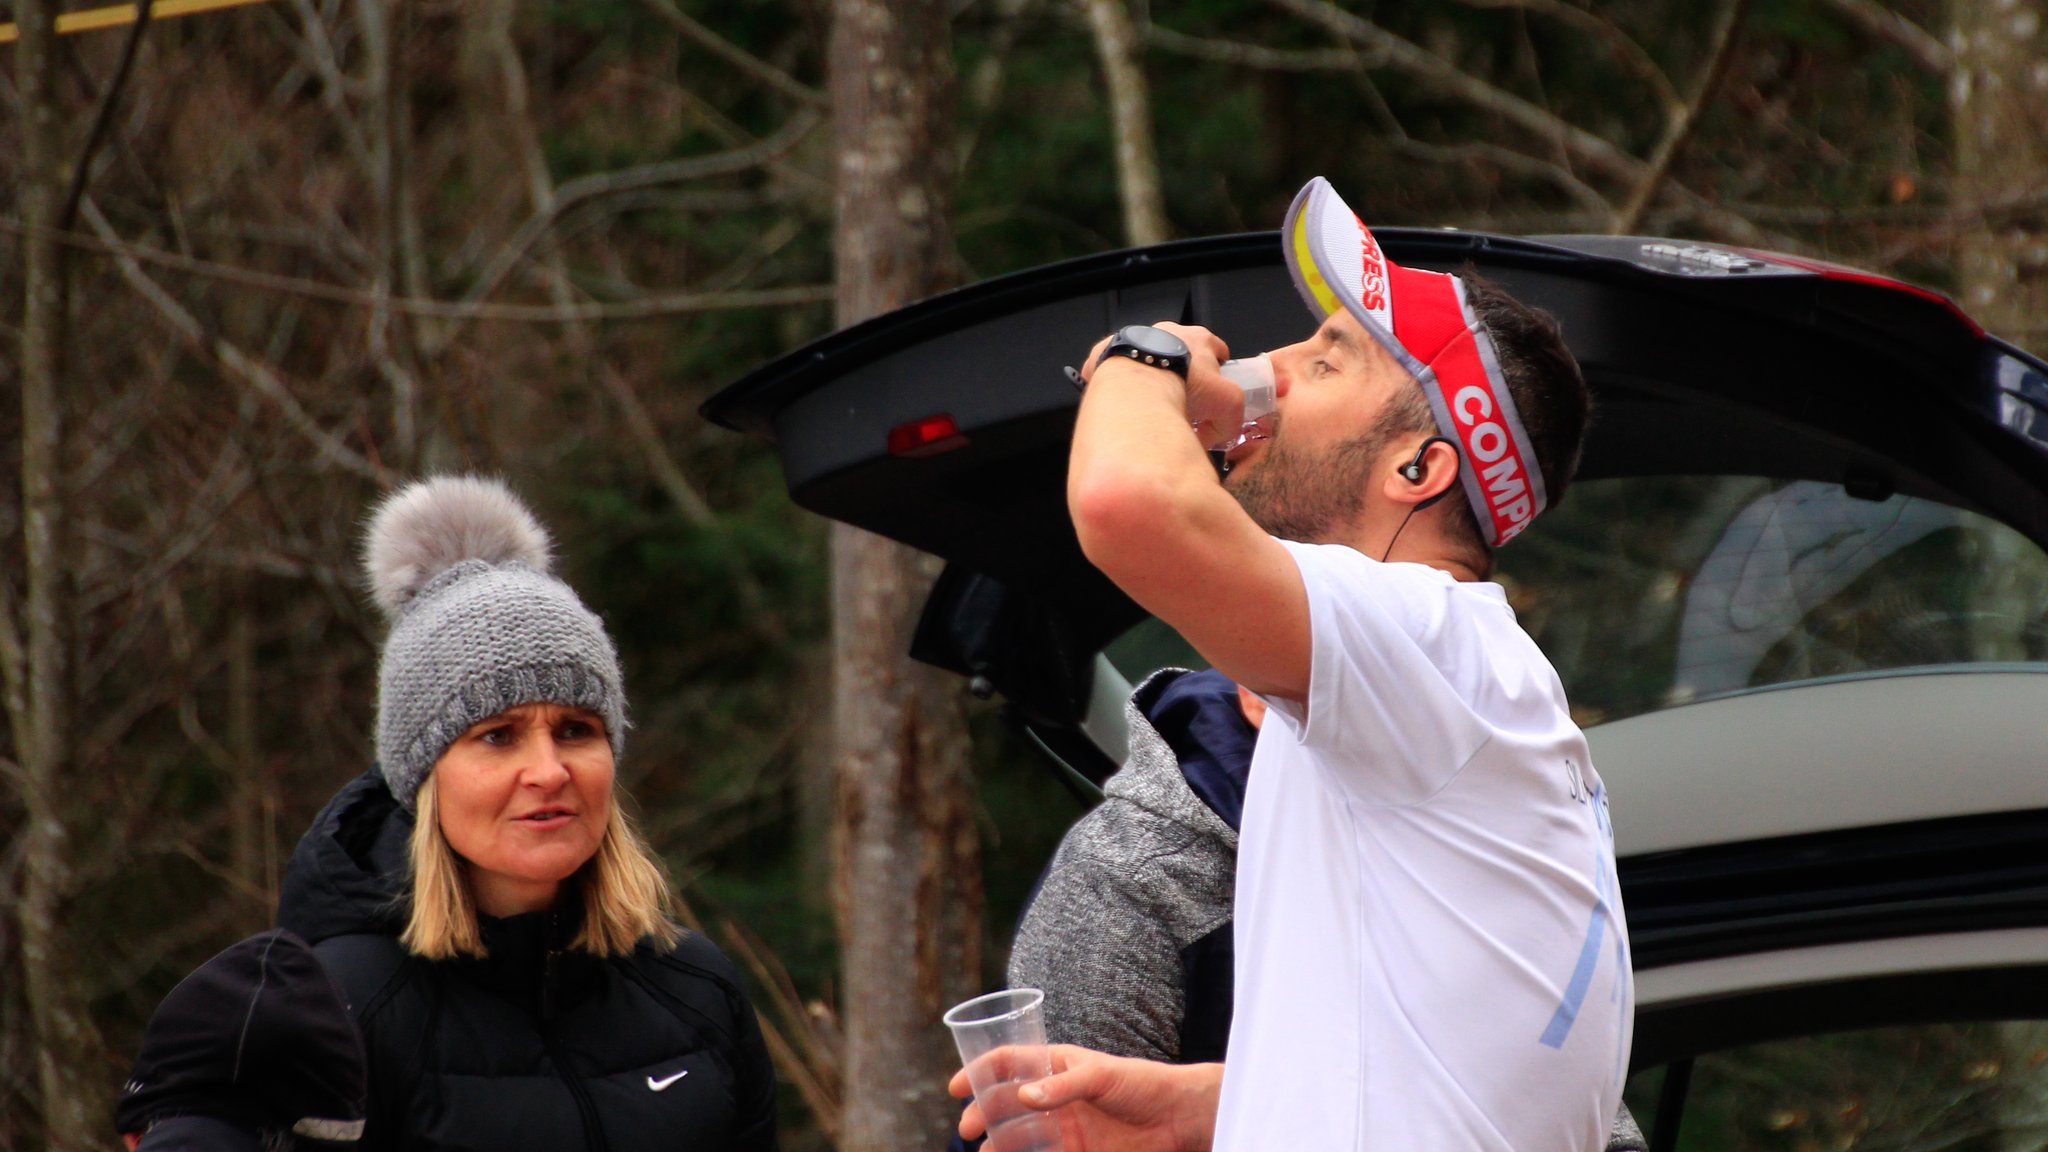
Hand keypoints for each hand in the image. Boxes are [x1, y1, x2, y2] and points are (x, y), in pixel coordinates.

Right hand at [950, 1045, 1221, 1151]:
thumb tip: (1023, 1098)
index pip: (1009, 1062)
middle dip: (983, 1113)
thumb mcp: (1101, 1075)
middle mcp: (1054, 1095)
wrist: (1177, 1118)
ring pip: (1019, 1135)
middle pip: (1006, 1102)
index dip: (979, 1071)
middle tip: (970, 1128)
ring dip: (998, 1144)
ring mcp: (1063, 1126)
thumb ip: (1063, 1085)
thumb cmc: (1142, 1083)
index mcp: (1056, 1064)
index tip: (956, 1087)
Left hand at [1080, 323, 1239, 447]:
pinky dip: (1120, 381)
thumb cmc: (1182, 385)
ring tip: (1150, 402)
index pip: (1217, 350)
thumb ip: (1229, 421)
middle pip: (1181, 352)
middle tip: (1182, 399)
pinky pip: (1116, 366)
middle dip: (1184, 373)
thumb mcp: (1227, 405)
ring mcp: (1138, 338)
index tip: (1213, 389)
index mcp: (1200, 339)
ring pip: (1148, 356)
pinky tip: (1124, 400)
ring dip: (1151, 374)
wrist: (1139, 384)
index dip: (1217, 371)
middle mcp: (1168, 332)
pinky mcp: (1110, 350)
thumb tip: (1217, 436)